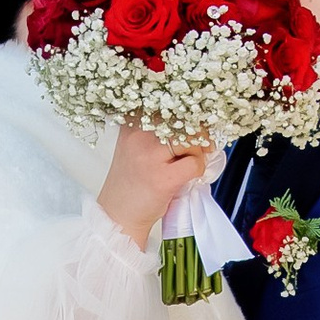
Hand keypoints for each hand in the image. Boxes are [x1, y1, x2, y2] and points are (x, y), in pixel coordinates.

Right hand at [99, 122, 217, 246]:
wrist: (118, 215)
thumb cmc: (130, 183)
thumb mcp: (134, 147)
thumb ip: (157, 131)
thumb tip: (194, 123)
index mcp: (131, 124)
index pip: (168, 104)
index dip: (186, 113)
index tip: (191, 124)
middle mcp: (139, 137)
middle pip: (182, 119)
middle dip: (197, 132)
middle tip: (201, 145)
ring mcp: (150, 157)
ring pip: (192, 139)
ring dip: (198, 152)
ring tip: (189, 163)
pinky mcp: (163, 179)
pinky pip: (195, 163)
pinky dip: (199, 170)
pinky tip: (187, 178)